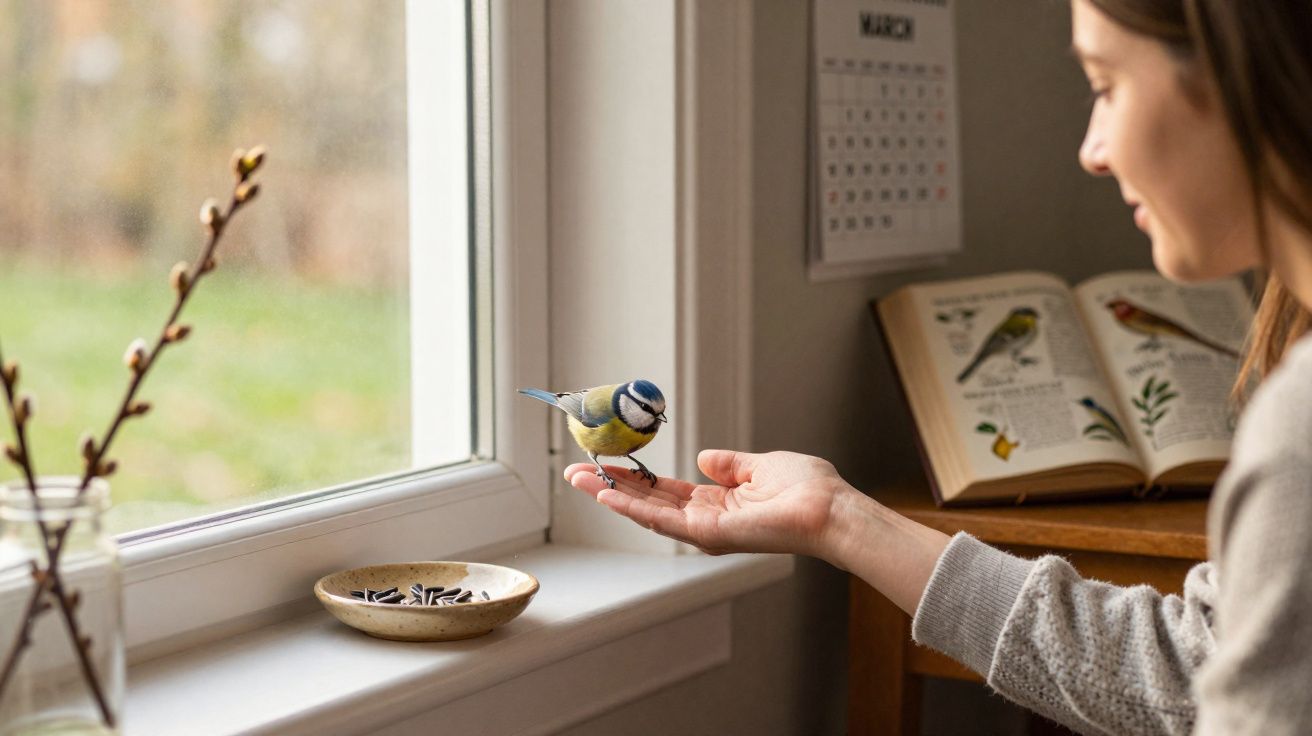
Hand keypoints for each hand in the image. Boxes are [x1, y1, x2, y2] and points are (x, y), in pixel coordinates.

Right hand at [564, 449, 855, 558]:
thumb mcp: (760, 466)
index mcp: (718, 504)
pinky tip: (608, 495)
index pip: (665, 492)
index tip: (607, 464)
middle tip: (575, 472)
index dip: (636, 479)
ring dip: (611, 496)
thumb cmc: (808, 490)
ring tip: (579, 479)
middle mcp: (706, 521)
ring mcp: (706, 530)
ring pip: (647, 513)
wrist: (829, 508)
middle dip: (610, 488)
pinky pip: (663, 520)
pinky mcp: (709, 534)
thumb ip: (730, 465)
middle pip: (648, 503)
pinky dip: (633, 508)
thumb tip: (704, 458)